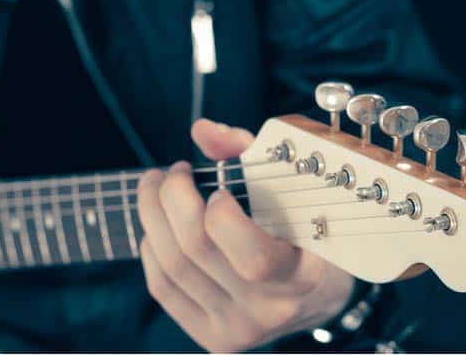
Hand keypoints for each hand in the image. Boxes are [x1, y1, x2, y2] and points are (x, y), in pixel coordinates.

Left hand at [137, 119, 354, 351]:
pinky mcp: (210, 336)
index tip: (219, 188)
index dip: (222, 216)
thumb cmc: (306, 231)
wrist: (315, 296)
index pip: (252, 257)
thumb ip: (250, 153)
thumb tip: (202, 130)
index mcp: (300, 277)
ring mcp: (236, 329)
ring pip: (170, 266)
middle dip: (170, 197)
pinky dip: (151, 247)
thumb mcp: (294, 191)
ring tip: (155, 186)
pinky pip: (162, 288)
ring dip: (151, 215)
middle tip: (172, 171)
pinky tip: (158, 225)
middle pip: (196, 250)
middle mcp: (267, 310)